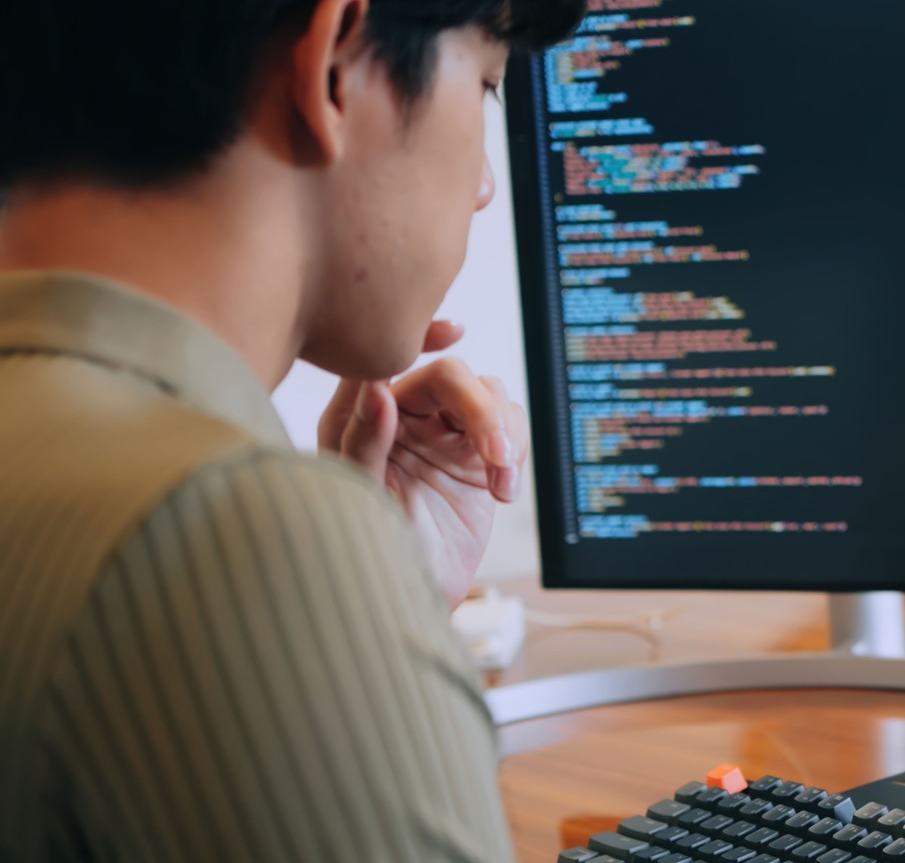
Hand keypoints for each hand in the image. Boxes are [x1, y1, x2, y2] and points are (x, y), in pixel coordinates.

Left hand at [318, 321, 529, 608]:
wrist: (404, 605)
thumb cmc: (364, 554)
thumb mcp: (357, 499)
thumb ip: (362, 442)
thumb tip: (379, 388)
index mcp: (359, 417)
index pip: (389, 357)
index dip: (421, 336)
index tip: (455, 331)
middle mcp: (402, 417)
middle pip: (452, 378)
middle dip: (481, 412)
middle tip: (495, 456)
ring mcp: (443, 436)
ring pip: (489, 397)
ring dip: (503, 435)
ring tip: (501, 484)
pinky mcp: (477, 458)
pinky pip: (511, 429)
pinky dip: (517, 453)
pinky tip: (503, 489)